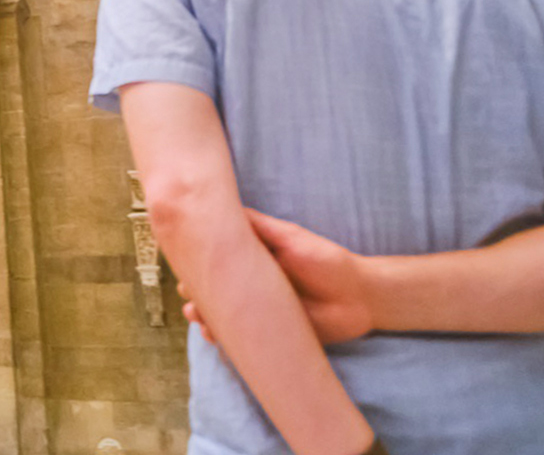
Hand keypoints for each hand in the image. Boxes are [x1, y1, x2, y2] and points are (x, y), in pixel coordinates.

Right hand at [180, 210, 375, 345]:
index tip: (183, 266)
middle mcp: (250, 284)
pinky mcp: (268, 333)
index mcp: (251, 259)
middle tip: (189, 296)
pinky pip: (240, 337)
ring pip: (221, 314)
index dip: (196, 263)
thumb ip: (259, 226)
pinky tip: (215, 337)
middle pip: (212, 288)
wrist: (360, 298)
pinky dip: (224, 338)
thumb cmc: (326, 260)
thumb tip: (222, 205)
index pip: (215, 259)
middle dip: (195, 293)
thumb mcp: (290, 237)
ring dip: (204, 317)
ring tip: (198, 318)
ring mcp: (258, 310)